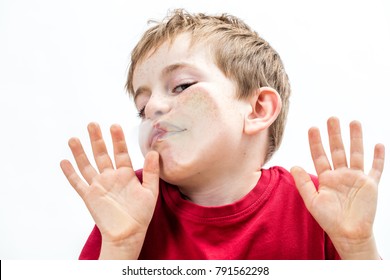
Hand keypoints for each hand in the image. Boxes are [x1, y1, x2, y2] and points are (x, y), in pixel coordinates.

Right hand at [60, 123, 158, 258]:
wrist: (128, 234)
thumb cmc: (141, 214)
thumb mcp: (150, 191)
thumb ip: (151, 172)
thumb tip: (154, 152)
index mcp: (126, 174)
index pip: (121, 153)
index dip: (118, 140)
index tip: (114, 125)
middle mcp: (111, 177)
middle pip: (102, 154)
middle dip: (97, 139)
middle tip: (92, 124)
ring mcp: (99, 186)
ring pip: (87, 165)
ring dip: (80, 152)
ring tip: (74, 138)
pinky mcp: (89, 196)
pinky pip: (78, 183)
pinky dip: (70, 173)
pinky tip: (64, 161)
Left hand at [291, 117, 384, 258]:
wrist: (349, 234)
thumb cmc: (329, 220)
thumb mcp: (312, 201)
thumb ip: (303, 183)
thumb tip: (293, 166)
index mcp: (326, 177)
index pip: (320, 155)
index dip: (316, 142)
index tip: (312, 128)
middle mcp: (341, 174)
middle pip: (338, 150)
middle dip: (335, 134)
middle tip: (332, 118)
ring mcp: (356, 178)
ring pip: (356, 154)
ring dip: (355, 139)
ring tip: (354, 122)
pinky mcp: (370, 185)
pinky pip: (376, 169)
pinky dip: (378, 157)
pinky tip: (378, 144)